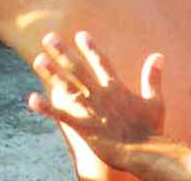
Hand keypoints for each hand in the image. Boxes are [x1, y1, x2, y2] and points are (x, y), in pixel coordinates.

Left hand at [27, 30, 165, 160]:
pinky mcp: (83, 127)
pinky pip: (61, 115)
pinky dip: (46, 107)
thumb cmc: (151, 130)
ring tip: (38, 60)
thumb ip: (153, 77)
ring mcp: (90, 110)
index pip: (101, 62)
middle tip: (48, 38)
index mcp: (116, 88)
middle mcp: (100, 95)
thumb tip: (158, 55)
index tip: (80, 34)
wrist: (145, 154)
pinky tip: (31, 99)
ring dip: (52, 74)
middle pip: (78, 69)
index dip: (90, 48)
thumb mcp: (155, 101)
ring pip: (67, 87)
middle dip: (62, 53)